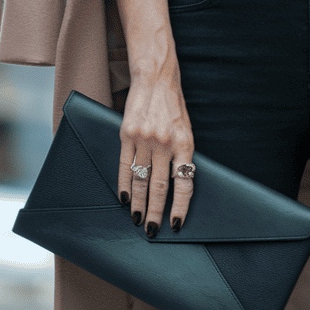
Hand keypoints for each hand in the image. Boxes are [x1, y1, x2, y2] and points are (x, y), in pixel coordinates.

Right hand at [117, 75, 194, 234]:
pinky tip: (124, 198)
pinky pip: (124, 165)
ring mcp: (144, 139)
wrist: (156, 78)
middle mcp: (164, 143)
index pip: (183, 184)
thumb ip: (181, 154)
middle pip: (160, 187)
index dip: (179, 207)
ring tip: (137, 219)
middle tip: (152, 231)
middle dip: (156, 212)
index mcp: (184, 143)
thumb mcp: (186, 129)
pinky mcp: (127, 134)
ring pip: (140, 180)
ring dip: (138, 203)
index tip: (175, 224)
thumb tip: (178, 184)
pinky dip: (123, 184)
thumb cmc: (173, 107)